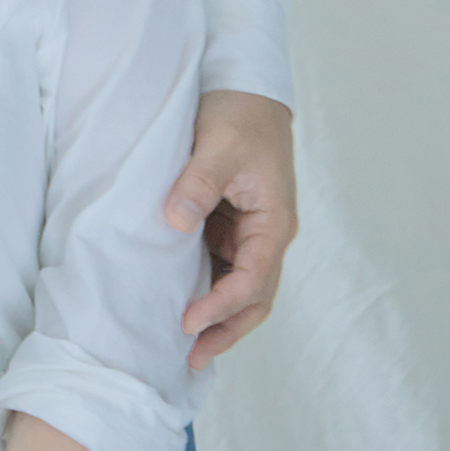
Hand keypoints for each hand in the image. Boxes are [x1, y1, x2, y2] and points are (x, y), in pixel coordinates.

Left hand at [167, 90, 297, 368]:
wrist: (246, 92)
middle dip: (226, 329)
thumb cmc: (239, 116)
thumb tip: (175, 221)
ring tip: (186, 348)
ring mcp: (250, 233)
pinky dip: (207, 290)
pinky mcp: (231, 226)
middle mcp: (267, 235)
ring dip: (218, 316)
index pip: (252, 279)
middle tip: (192, 359)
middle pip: (254, 298)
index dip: (222, 305)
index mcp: (274, 222)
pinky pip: (222, 267)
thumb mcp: (217, 146)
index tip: (189, 322)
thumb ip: (197, 183)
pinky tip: (183, 305)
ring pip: (239, 288)